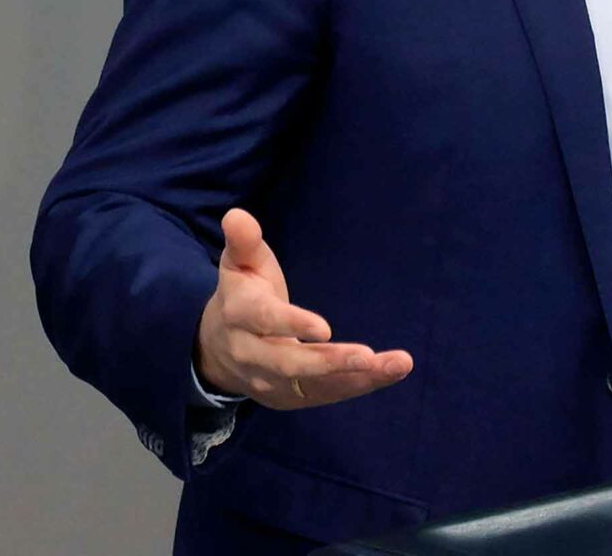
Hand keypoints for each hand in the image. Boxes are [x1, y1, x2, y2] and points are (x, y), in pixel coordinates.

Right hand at [195, 208, 412, 408]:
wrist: (214, 348)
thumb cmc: (242, 294)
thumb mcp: (240, 264)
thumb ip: (244, 241)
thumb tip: (237, 215)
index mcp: (240, 315)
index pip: (266, 322)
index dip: (293, 325)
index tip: (325, 328)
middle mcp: (252, 354)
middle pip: (290, 363)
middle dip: (330, 362)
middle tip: (368, 356)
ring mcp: (270, 381)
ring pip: (314, 384)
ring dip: (356, 378)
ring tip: (396, 365)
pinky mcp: (289, 397)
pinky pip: (325, 394)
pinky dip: (358, 385)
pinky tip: (389, 372)